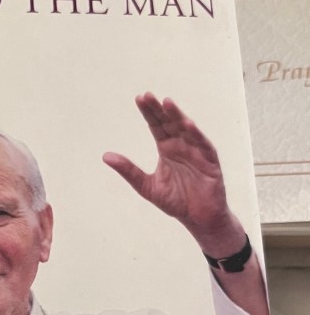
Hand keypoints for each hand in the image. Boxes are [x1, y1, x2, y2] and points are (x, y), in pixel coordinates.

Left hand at [103, 94, 243, 254]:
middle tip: (148, 96)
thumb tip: (105, 156)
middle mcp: (181, 146)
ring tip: (167, 103)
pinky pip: (203, 145)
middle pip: (169, 123)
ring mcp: (196, 152)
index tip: (139, 98)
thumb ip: (129, 171)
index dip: (148, 113)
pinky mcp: (210, 162)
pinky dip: (196, 135)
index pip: (156, 126)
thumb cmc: (175, 201)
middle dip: (159, 110)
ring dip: (177, 116)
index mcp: (166, 149)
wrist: (197, 218)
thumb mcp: (146, 186)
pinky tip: (187, 125)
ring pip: (186, 130)